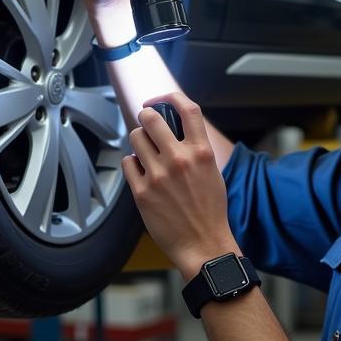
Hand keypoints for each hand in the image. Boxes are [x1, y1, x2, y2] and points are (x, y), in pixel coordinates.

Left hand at [121, 91, 238, 278]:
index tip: (160, 100)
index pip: (187, 108)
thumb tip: (175, 130)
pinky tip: (142, 173)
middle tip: (146, 124)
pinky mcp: (142, 192)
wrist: (203, 244)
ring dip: (138, 141)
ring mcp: (158, 175)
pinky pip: (128, 163)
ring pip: (135, 138)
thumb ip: (195, 149)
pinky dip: (132, 164)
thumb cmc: (210, 211)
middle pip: (151, 118)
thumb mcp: (212, 172)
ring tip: (145, 153)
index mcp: (201, 152)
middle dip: (146, 117)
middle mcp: (179, 159)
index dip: (170, 97)